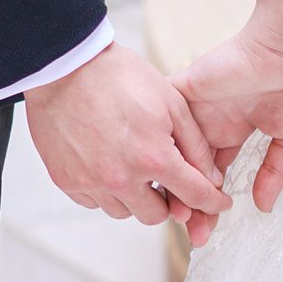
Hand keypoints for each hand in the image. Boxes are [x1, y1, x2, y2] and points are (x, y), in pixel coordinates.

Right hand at [23, 43, 229, 228]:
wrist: (64, 66)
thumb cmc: (118, 77)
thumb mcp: (171, 103)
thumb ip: (196, 145)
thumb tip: (211, 177)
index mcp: (153, 158)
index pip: (194, 196)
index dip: (212, 202)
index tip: (218, 203)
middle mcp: (121, 179)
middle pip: (157, 216)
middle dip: (168, 201)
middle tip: (165, 178)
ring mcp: (91, 183)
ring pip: (124, 212)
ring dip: (135, 197)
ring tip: (133, 167)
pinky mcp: (67, 181)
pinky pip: (95, 203)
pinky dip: (106, 191)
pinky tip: (109, 165)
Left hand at [174, 20, 282, 241]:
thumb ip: (275, 171)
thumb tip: (262, 206)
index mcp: (234, 131)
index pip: (214, 175)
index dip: (210, 203)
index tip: (208, 230)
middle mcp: (210, 123)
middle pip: (188, 171)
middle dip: (190, 203)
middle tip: (191, 234)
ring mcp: (194, 108)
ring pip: (172, 153)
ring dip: (172, 184)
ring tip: (175, 218)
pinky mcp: (182, 92)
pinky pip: (161, 121)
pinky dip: (158, 148)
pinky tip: (157, 180)